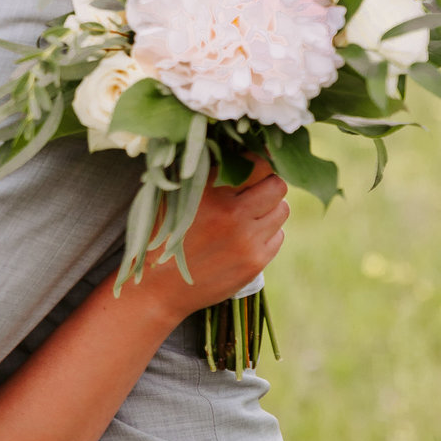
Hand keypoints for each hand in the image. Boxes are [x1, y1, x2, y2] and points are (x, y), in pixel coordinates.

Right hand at [141, 159, 288, 317]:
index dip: (256, 164)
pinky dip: (266, 234)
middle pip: (277, 184)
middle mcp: (228, 211)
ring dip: (270, 209)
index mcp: (205, 190)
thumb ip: (199, 175)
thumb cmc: (163, 237)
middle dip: (268, 185)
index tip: (249, 170)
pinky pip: (279, 236)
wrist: (159, 288)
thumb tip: (231, 151)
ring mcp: (245, 238)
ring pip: (282, 210)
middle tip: (254, 193)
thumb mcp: (172, 199)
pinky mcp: (254, 261)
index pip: (254, 163)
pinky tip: (245, 239)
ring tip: (249, 216)